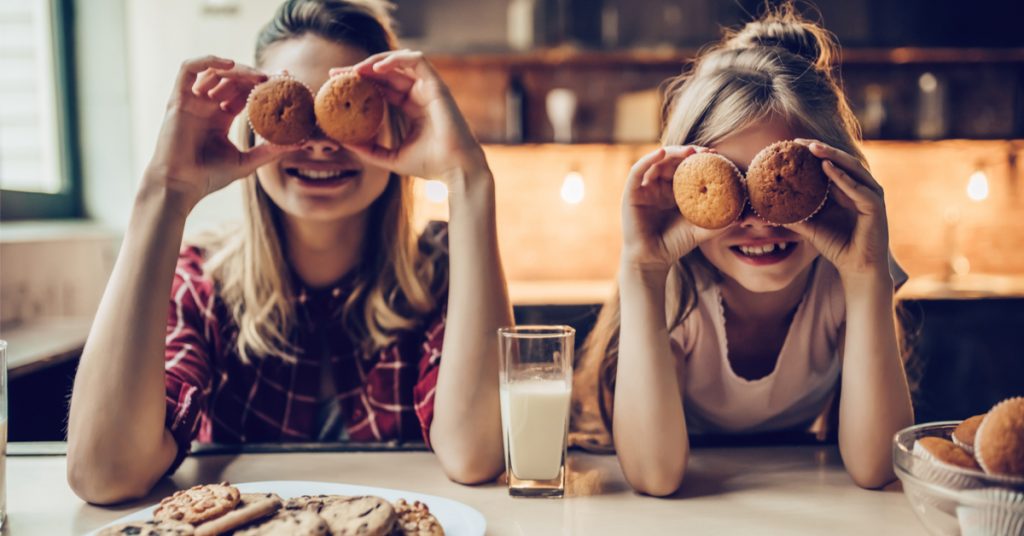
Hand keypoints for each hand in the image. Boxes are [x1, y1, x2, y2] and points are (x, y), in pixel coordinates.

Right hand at [144, 56, 295, 209]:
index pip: (244, 93)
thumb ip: (271, 151)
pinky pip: (188, 69)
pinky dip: (208, 61)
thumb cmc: (208, 177)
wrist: (180, 185)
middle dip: (254, 75)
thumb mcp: (247, 162)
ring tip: (259, 78)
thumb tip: (301, 142)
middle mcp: (206, 106)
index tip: (285, 80)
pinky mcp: (178, 99)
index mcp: (221, 118)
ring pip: (215, 72)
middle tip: (276, 77)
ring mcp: (192, 101)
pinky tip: (230, 66)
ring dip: (238, 71)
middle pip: (232, 79)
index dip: (263, 84)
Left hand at [335, 50, 487, 182]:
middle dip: (360, 69)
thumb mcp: (390, 158)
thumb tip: (342, 142)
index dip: (360, 82)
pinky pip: (416, 61)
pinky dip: (397, 59)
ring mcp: (429, 88)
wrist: (455, 169)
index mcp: (411, 107)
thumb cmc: (429, 166)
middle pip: (386, 72)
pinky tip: (376, 68)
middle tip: (336, 74)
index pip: (382, 87)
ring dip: (375, 61)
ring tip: (354, 70)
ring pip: (400, 61)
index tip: (336, 85)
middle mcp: (420, 94)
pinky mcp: (437, 85)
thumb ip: (369, 149)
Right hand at [620, 146, 727, 271]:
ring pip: (656, 161)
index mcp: (673, 190)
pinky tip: (662, 152)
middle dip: (689, 152)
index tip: (717, 155)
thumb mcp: (700, 229)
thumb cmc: (675, 244)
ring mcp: (644, 188)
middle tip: (706, 151)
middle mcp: (658, 185)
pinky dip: (649, 159)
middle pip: (672, 160)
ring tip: (689, 151)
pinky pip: (638, 171)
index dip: (700, 159)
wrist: (653, 260)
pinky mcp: (631, 192)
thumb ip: (718, 221)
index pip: (686, 167)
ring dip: (672, 152)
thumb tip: (742, 215)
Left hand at [785, 140, 890, 282]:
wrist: (855, 268)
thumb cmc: (836, 246)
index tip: (792, 145)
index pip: (832, 163)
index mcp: (848, 189)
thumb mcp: (810, 227)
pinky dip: (842, 178)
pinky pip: (858, 188)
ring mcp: (871, 195)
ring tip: (812, 148)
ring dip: (832, 156)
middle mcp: (861, 188)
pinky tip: (826, 168)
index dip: (814, 153)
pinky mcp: (875, 207)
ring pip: (852, 168)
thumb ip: (794, 216)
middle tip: (799, 141)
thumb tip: (766, 211)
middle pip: (841, 161)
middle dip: (821, 149)